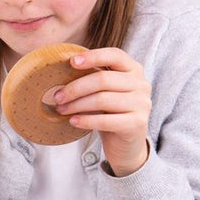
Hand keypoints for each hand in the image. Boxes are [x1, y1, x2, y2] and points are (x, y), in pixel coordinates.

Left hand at [51, 47, 150, 175]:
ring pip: (102, 100)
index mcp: (134, 69)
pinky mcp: (137, 124)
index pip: (115, 55)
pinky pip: (106, 120)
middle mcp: (141, 84)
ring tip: (61, 110)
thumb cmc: (111, 113)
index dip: (93, 57)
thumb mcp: (105, 91)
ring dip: (77, 105)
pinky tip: (73, 121)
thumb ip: (94, 78)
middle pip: (103, 80)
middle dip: (76, 88)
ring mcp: (142, 104)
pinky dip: (86, 120)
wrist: (126, 144)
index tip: (71, 62)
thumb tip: (60, 72)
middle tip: (57, 96)